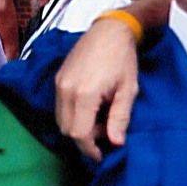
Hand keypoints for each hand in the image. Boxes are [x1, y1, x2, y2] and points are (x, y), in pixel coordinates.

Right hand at [55, 17, 139, 161]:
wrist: (110, 30)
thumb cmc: (122, 57)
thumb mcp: (128, 90)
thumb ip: (120, 118)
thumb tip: (116, 142)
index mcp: (85, 93)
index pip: (79, 134)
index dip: (91, 150)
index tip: (102, 155)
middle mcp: (66, 90)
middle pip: (67, 130)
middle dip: (85, 140)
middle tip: (106, 132)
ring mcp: (59, 84)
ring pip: (61, 120)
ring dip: (78, 127)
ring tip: (100, 118)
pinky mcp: (58, 79)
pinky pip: (60, 108)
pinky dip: (73, 115)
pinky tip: (91, 108)